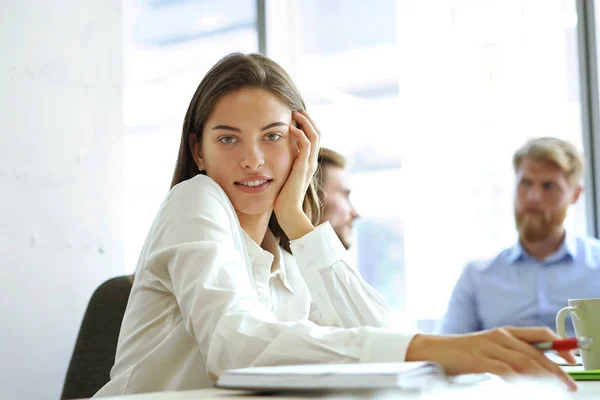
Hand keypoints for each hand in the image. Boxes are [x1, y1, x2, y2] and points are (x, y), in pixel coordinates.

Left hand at [273, 110, 319, 239]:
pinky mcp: (304, 167)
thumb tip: (272, 158)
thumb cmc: (282, 197)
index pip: (313, 138)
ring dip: (306, 122)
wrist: (288, 212)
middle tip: (297, 109)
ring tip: (295, 113)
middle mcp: (311, 161)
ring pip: (315, 135)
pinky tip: (290, 128)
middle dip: (308, 119)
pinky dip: (300, 133)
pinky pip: (306, 145)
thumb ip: (283, 166)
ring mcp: (309, 164)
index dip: (306, 125)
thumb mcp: (283, 176)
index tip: (294, 116)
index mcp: (307, 162)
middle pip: (318, 133)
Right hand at [405, 327, 576, 390]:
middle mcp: (499, 336)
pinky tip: (528, 387)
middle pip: (536, 352)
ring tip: (555, 390)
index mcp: (504, 332)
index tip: (572, 360)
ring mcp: (488, 347)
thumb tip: (538, 366)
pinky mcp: (478, 359)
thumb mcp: (489, 348)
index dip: (560, 345)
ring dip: (543, 378)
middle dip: (556, 370)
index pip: (540, 334)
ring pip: (524, 362)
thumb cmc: (461, 353)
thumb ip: (511, 353)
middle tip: (569, 385)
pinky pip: (505, 370)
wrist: (432, 351)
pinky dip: (519, 379)